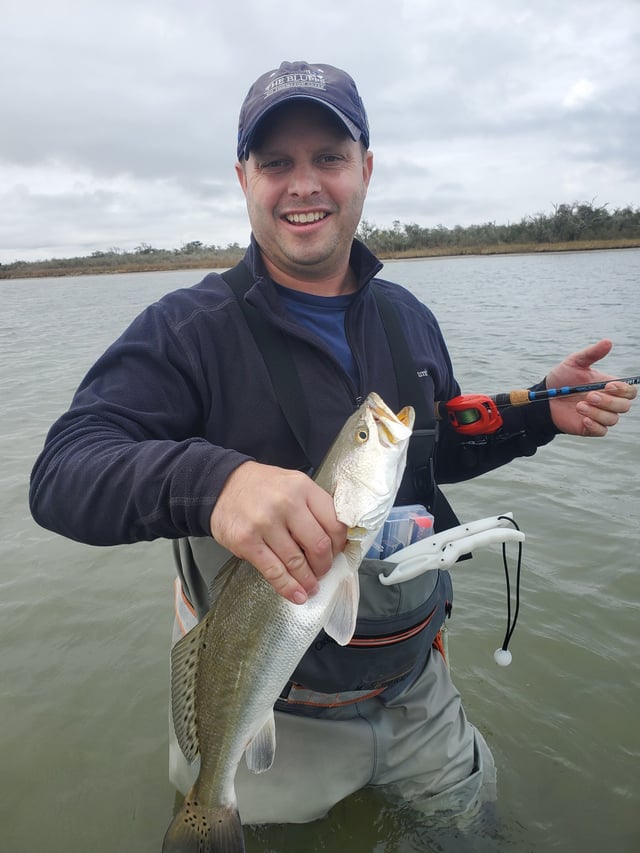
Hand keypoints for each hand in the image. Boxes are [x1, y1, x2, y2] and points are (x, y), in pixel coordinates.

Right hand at [209, 461, 346, 603]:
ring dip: (307, 580)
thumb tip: (334, 541)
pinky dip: (287, 587)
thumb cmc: (261, 487)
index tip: (337, 554)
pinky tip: (296, 594)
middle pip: (318, 545)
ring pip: (296, 561)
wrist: (220, 486)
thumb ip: (313, 507)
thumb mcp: (293, 484)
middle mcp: (286, 503)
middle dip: (324, 565)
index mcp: (303, 488)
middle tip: (322, 571)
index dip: (340, 545)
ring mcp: (265, 523)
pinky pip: (273, 571)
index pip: (334, 523)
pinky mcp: (246, 541)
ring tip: (311, 587)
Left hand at [546, 339, 636, 435]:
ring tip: (579, 406)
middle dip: (609, 401)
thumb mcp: (574, 363)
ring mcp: (600, 416)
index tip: (608, 385)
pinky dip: (594, 425)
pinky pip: (602, 431)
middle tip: (590, 395)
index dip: (623, 390)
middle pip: (624, 406)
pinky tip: (583, 419)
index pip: (629, 391)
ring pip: (613, 419)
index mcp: (609, 386)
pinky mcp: (591, 428)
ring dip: (597, 413)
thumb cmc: (561, 379)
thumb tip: (608, 341)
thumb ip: (591, 354)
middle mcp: (608, 402)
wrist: (544, 399)